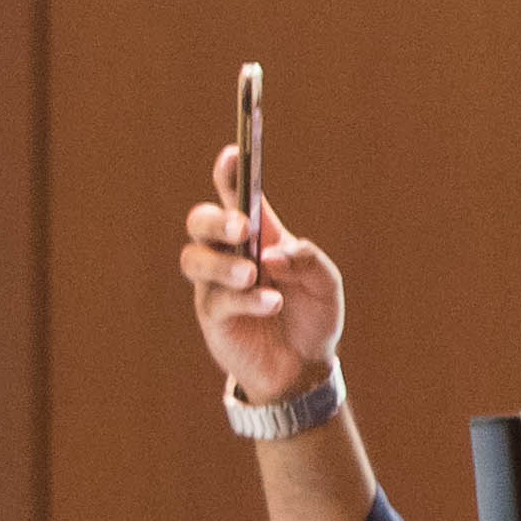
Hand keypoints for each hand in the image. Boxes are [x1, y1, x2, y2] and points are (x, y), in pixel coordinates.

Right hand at [181, 147, 345, 406]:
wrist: (304, 367)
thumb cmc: (312, 315)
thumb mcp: (325, 283)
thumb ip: (307, 259)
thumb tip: (273, 254)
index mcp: (258, 234)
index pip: (235, 194)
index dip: (229, 172)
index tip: (233, 153)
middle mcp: (230, 253)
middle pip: (201, 222)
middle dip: (215, 219)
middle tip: (241, 227)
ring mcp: (215, 285)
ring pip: (194, 259)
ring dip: (222, 263)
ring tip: (252, 274)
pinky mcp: (213, 316)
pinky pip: (216, 300)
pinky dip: (245, 299)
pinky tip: (272, 302)